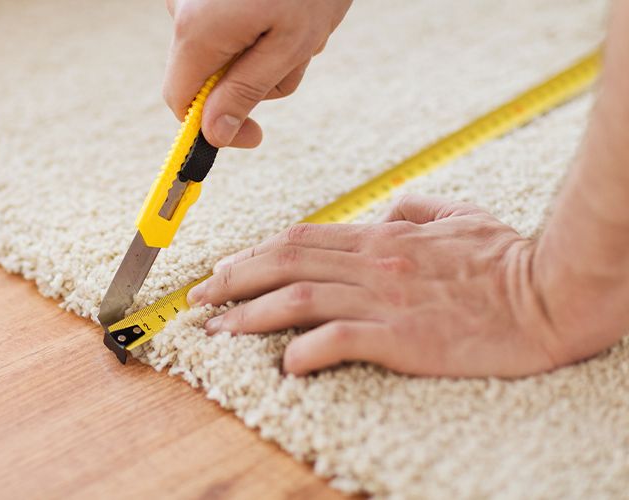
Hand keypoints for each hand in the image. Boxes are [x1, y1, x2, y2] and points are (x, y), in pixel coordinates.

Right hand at [163, 0, 351, 147]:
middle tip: (299, 53)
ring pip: (226, 52)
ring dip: (267, 52)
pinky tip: (287, 9)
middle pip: (209, 77)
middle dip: (256, 79)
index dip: (212, 127)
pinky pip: (230, 26)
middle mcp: (184, 12)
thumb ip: (245, 92)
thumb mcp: (288, 45)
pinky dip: (263, 27)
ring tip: (301, 24)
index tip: (252, 135)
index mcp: (197, 32)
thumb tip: (214, 134)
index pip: (181, 102)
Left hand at [187, 195, 579, 376]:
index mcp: (382, 237)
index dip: (252, 255)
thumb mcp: (460, 215)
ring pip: (296, 300)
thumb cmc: (507, 258)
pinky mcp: (402, 337)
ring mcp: (384, 299)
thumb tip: (389, 208)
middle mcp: (373, 263)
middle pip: (283, 264)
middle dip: (231, 281)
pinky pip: (337, 340)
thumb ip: (418, 206)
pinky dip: (304, 352)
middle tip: (198, 300)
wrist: (549, 295)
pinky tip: (285, 366)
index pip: (300, 240)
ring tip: (217, 331)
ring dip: (248, 316)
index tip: (223, 271)